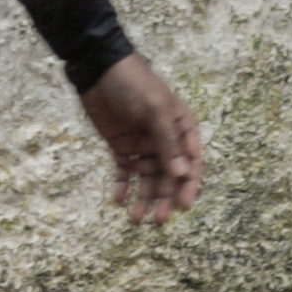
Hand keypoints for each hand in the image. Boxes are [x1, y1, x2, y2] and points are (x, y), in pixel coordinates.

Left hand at [80, 54, 201, 222]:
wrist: (99, 71)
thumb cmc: (135, 85)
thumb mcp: (155, 110)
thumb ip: (168, 143)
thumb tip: (181, 175)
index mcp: (181, 129)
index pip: (192, 163)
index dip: (189, 186)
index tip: (183, 206)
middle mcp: (165, 140)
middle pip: (169, 177)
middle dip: (164, 199)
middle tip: (157, 220)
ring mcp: (143, 145)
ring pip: (146, 179)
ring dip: (143, 199)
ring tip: (135, 220)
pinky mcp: (122, 147)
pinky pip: (125, 172)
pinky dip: (122, 187)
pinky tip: (118, 201)